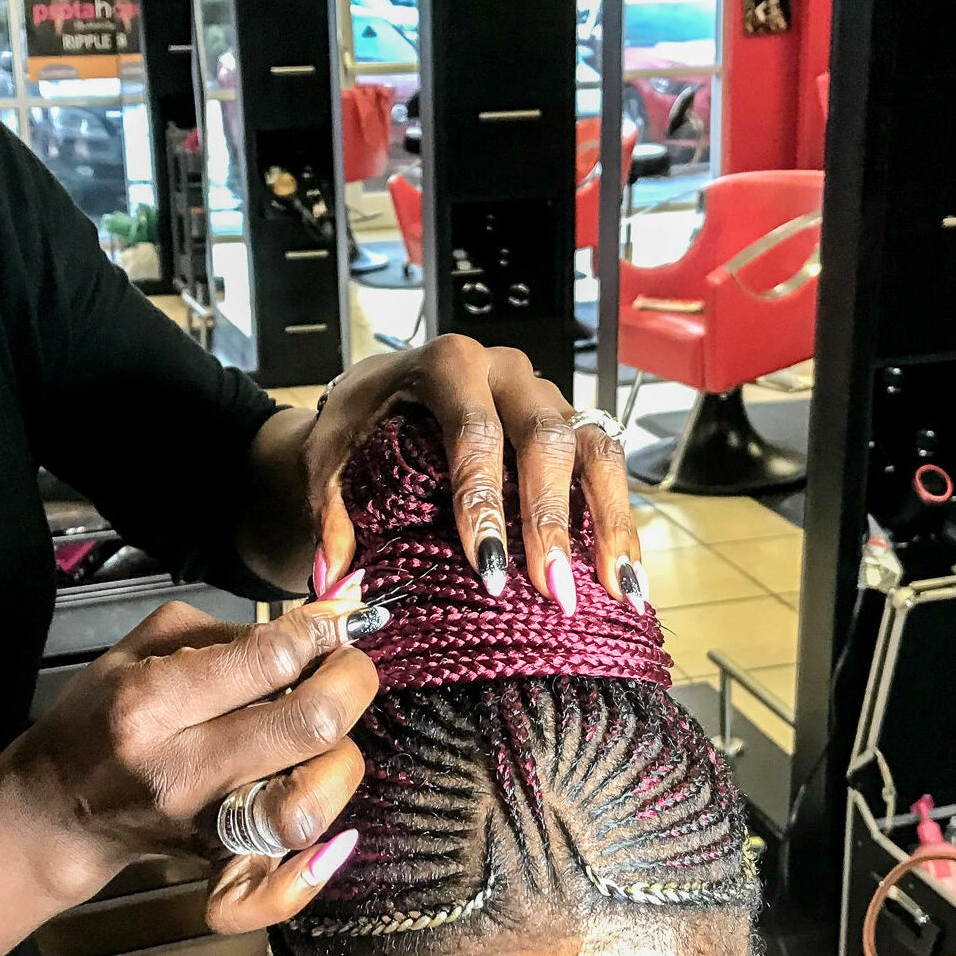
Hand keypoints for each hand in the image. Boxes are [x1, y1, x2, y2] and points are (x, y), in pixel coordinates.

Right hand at [4, 596, 378, 932]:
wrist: (57, 808)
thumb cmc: (107, 714)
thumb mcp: (148, 647)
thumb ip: (237, 633)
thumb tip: (327, 622)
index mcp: (153, 701)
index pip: (269, 659)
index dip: (321, 632)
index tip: (336, 622)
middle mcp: (181, 770)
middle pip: (310, 725)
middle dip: (350, 683)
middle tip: (345, 670)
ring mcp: (202, 826)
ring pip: (309, 806)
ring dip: (341, 762)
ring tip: (327, 738)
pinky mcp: (215, 866)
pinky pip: (265, 898)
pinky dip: (306, 879)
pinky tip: (331, 844)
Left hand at [304, 335, 645, 614]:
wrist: (380, 397)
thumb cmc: (358, 427)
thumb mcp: (327, 460)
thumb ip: (330, 515)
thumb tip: (336, 581)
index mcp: (447, 365)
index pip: (474, 430)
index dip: (484, 499)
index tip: (489, 566)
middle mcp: (507, 373)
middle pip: (545, 438)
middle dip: (550, 520)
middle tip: (552, 590)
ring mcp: (547, 395)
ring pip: (595, 449)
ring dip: (609, 523)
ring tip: (620, 590)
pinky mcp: (571, 423)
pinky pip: (607, 467)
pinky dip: (618, 524)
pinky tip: (627, 579)